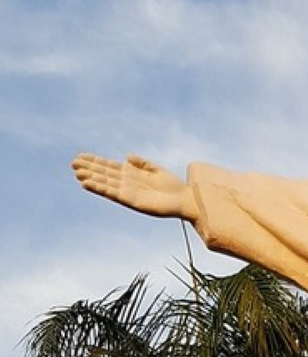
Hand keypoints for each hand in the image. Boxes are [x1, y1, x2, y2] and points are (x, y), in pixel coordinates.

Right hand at [72, 153, 197, 221]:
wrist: (184, 199)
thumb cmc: (172, 186)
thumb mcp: (155, 169)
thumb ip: (141, 163)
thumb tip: (126, 157)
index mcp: (131, 174)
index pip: (109, 166)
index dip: (95, 161)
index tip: (81, 156)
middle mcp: (127, 183)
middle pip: (104, 173)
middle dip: (89, 168)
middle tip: (73, 163)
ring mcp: (128, 192)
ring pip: (105, 183)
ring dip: (91, 178)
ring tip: (77, 173)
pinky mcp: (131, 200)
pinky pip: (112, 193)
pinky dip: (100, 188)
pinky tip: (89, 184)